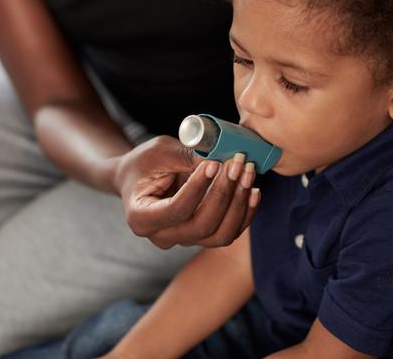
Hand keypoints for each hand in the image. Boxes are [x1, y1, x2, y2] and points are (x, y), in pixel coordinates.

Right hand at [114, 135, 259, 248]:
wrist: (138, 179)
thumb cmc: (144, 163)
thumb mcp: (158, 153)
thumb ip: (185, 156)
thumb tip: (220, 155)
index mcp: (141, 217)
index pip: (175, 210)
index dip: (198, 188)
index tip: (214, 163)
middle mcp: (162, 235)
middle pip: (201, 227)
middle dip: (224, 194)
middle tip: (238, 164)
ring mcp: (184, 239)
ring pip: (220, 235)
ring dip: (239, 204)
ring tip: (248, 173)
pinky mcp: (202, 236)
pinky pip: (230, 232)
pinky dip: (246, 212)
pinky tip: (253, 190)